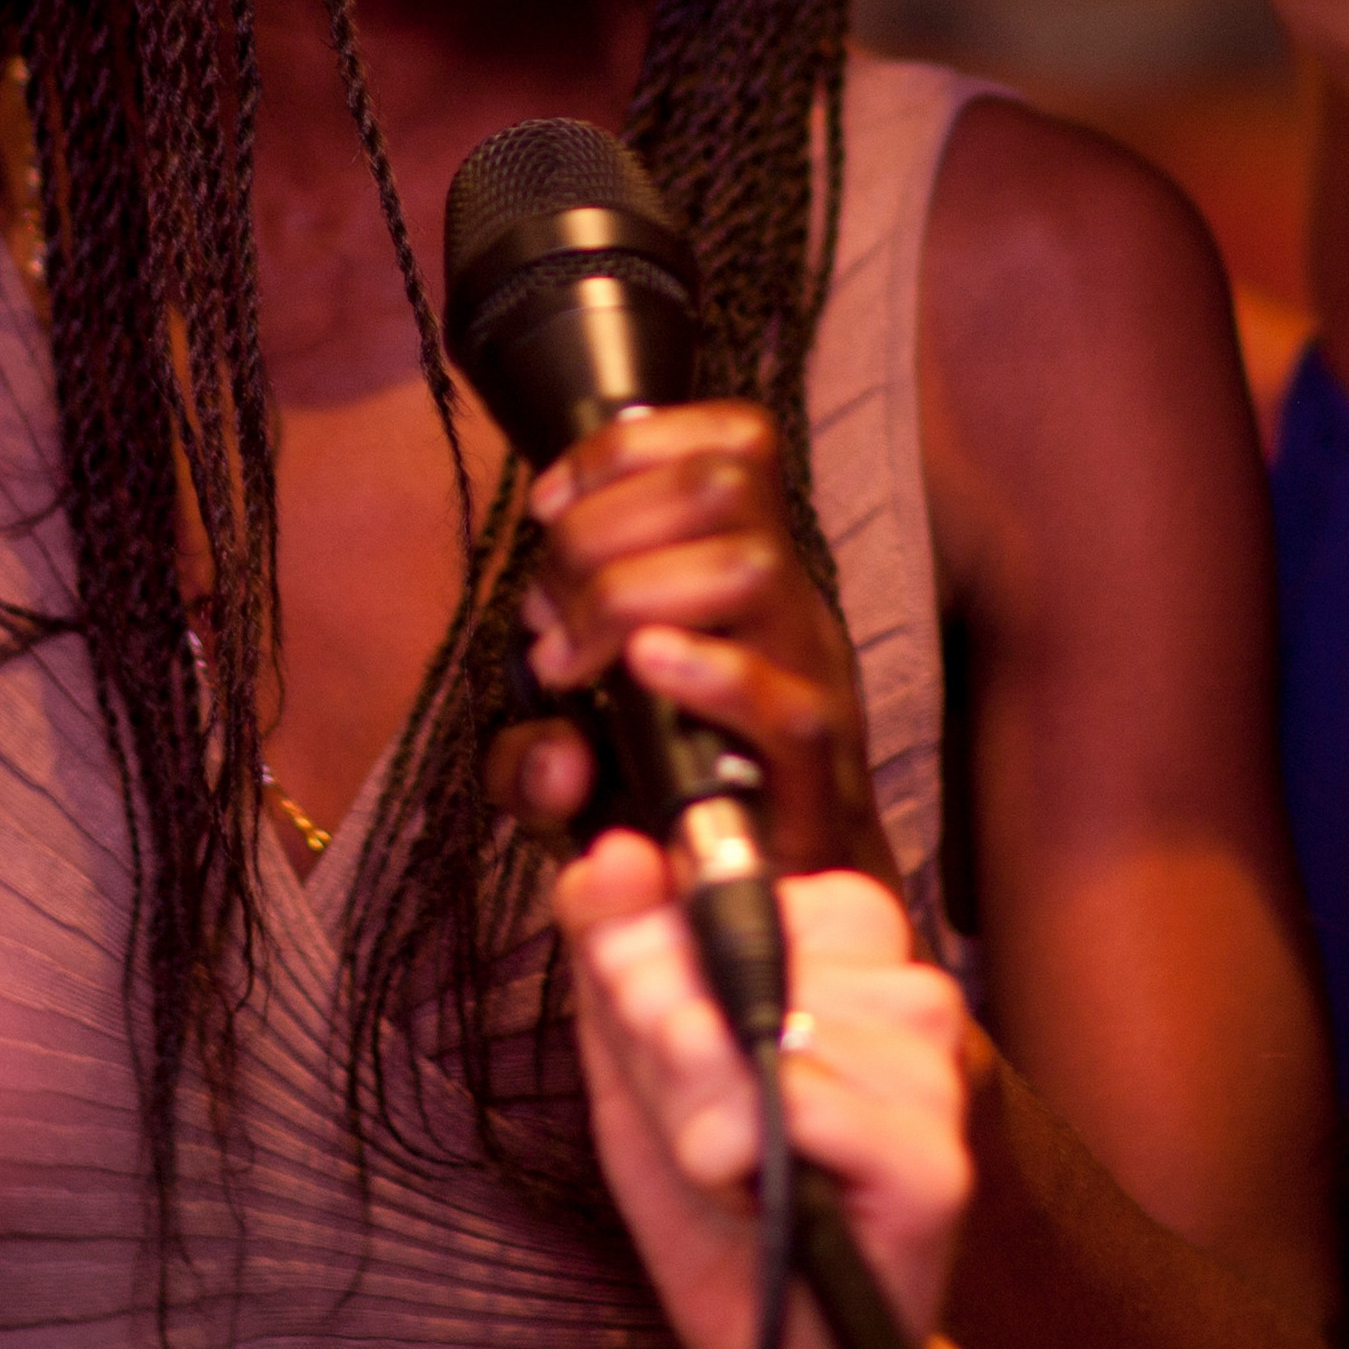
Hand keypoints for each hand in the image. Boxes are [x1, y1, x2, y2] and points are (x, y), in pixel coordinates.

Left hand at [494, 404, 891, 880]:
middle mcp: (787, 610)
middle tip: (546, 613)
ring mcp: (809, 681)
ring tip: (573, 662)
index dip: (626, 448)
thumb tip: (553, 759)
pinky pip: (786, 703)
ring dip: (629, 594)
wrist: (777, 906)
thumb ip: (531, 757)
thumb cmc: (677, 817)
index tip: (547, 509)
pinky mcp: (817, 768)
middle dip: (602, 528)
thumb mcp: (575, 770)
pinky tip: (641, 671)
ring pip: (750, 566)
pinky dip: (705, 675)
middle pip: (724, 486)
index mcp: (747, 574)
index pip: (730, 442)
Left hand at [559, 837, 970, 1348]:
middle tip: (686, 1123)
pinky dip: (737, 1153)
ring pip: (759, 1027)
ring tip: (725, 1168)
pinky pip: (794, 1105)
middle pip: (738, 950)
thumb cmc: (723, 1209)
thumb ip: (618, 947)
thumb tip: (610, 854)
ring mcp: (934, 1077)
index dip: (664, 955)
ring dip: (697, 1109)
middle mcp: (910, 998)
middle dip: (665, 1041)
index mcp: (853, 955)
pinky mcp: (932, 1163)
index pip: (736, 882)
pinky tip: (755, 1191)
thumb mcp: (639, 1064)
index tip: (653, 1032)